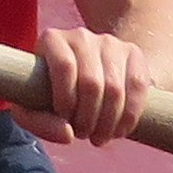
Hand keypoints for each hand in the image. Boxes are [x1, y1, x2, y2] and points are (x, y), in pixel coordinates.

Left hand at [21, 24, 151, 147]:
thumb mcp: (34, 107)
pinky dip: (129, 116)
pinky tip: (119, 130)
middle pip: (91, 82)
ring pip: (115, 88)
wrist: (86, 77)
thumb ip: (38, 123)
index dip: (66, 100)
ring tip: (99, 136)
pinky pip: (137, 87)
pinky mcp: (133, 52)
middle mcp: (81, 36)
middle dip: (88, 119)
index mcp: (52, 40)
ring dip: (108, 123)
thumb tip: (67, 134)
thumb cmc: (52, 93)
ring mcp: (109, 42)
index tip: (65, 119)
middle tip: (83, 134)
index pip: (64, 67)